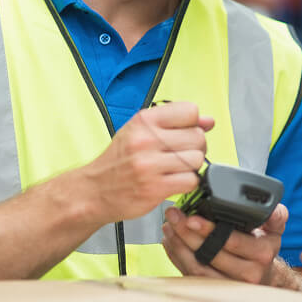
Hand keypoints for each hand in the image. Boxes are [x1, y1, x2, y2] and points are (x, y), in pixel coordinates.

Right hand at [81, 102, 211, 221]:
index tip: (184, 133)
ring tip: (176, 169)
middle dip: (196, 147)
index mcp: (144, 121)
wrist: (92, 191)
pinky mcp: (155, 188)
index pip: (190, 111)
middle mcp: (146, 140)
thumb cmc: (119, 161)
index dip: (193, 123)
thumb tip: (209, 121)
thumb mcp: (141, 132)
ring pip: (197, 159)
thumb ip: (176, 123)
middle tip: (181, 155)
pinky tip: (174, 181)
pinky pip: (191, 180)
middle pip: (198, 137)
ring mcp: (150, 165)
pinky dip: (187, 183)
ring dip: (192, 167)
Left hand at [161, 203, 288, 285]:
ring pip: (198, 268)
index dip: (209, 230)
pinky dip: (178, 257)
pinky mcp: (215, 291)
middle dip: (187, 234)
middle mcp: (249, 272)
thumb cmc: (264, 245)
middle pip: (211, 254)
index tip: (191, 217)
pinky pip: (192, 276)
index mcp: (263, 252)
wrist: (265, 275)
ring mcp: (230, 285)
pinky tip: (171, 242)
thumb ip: (274, 215)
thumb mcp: (275, 228)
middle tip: (174, 216)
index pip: (232, 241)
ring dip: (179, 246)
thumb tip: (270, 208)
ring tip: (169, 226)